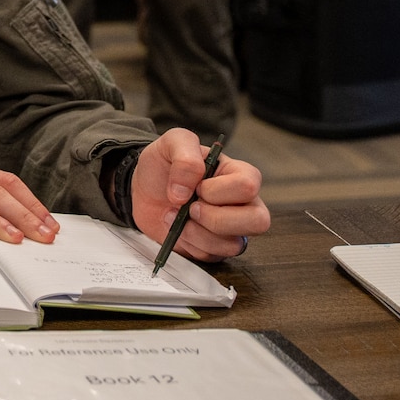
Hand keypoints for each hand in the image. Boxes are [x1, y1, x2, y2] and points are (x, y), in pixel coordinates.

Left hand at [130, 128, 267, 260]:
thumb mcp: (171, 143)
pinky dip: (189, 244)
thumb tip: (187, 192)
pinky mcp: (215, 248)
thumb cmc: (163, 165)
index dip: (217, 190)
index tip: (195, 186)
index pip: (248, 186)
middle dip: (216, 218)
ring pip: (234, 244)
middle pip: (258, 221)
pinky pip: (213, 256)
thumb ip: (184, 155)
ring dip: (196, 232)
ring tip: (175, 216)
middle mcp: (243, 203)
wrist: (142, 190)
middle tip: (190, 208)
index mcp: (238, 174)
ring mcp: (231, 229)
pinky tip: (177, 229)